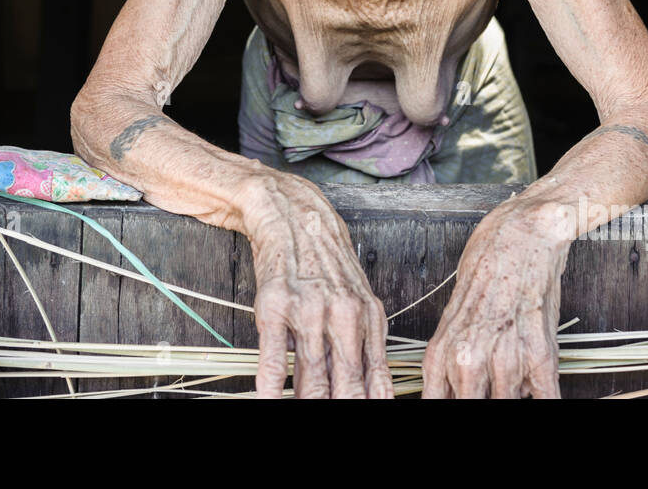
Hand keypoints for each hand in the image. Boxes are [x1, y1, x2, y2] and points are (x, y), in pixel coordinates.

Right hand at [243, 175, 393, 398]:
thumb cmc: (327, 263)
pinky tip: (270, 400)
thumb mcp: (359, 299)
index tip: (366, 417)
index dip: (370, 405)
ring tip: (303, 416)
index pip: (375, 379)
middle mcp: (343, 316)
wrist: (293, 216)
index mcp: (368, 318)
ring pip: (312, 376)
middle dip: (342, 408)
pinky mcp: (275, 307)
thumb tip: (376, 393)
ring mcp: (308, 311)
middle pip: (346, 385)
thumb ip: (367, 345)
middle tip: (338, 431)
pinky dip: (272, 387)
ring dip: (308, 404)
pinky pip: (274, 357)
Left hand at [423, 202, 569, 397]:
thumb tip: (455, 393)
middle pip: (470, 407)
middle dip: (482, 401)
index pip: (436, 403)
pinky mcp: (540, 355)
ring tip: (517, 381)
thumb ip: (451, 359)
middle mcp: (468, 361)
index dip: (448, 408)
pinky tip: (540, 393)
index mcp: (441, 352)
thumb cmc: (485, 267)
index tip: (462, 398)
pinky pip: (545, 400)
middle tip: (492, 389)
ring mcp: (505, 360)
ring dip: (513, 396)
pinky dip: (543, 398)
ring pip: (506, 405)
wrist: (520, 234)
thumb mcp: (453, 316)